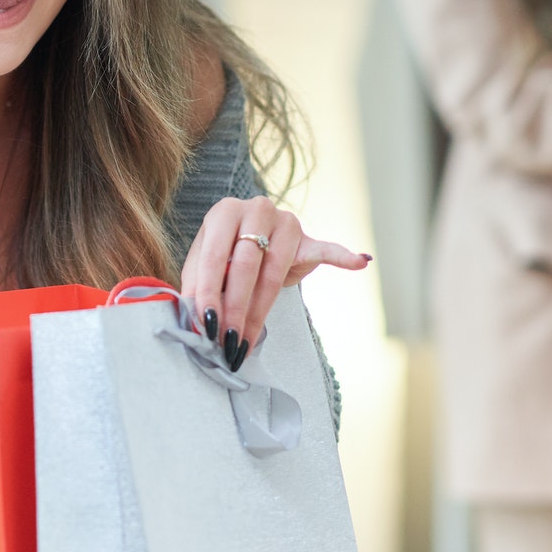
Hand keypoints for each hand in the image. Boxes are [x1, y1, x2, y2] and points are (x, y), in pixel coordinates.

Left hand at [179, 196, 367, 372]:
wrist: (253, 235)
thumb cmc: (224, 253)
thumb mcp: (203, 265)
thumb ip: (197, 287)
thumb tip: (191, 324)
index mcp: (223, 212)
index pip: (214, 257)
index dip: (208, 294)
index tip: (205, 327)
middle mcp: (255, 209)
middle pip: (245, 266)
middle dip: (234, 309)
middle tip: (227, 342)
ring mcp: (285, 222)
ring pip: (273, 273)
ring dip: (258, 312)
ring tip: (247, 342)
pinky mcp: (308, 238)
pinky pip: (326, 249)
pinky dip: (343, 256)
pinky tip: (360, 262)